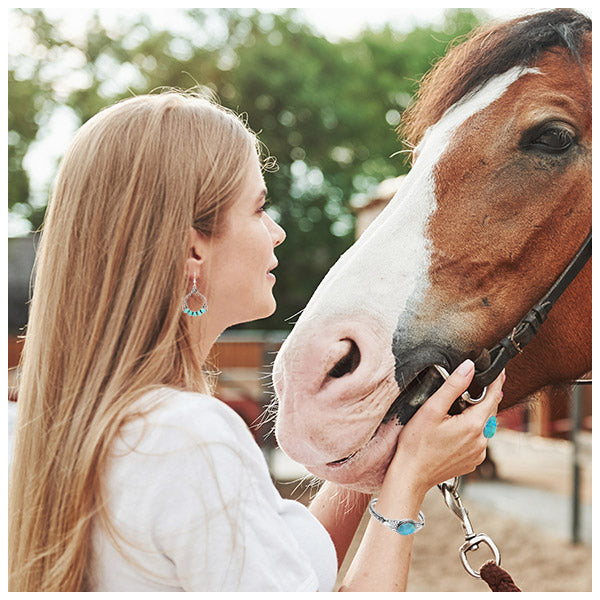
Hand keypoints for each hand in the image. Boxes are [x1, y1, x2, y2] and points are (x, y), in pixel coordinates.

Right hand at [383, 360, 503, 498]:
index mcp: (473, 425)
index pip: (493, 397)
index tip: (500, 371)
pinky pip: (479, 440)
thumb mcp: (431, 409)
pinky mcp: (473, 461)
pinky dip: (474, 430)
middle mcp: (481, 441)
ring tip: (464, 406)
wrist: (411, 474)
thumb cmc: (416, 443)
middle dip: (487, 397)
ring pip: (486, 426)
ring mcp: (478, 453)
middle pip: (490, 411)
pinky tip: (458, 427)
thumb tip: (468, 367)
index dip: (497, 382)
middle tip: (480, 384)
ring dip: (480, 414)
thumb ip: (452, 386)